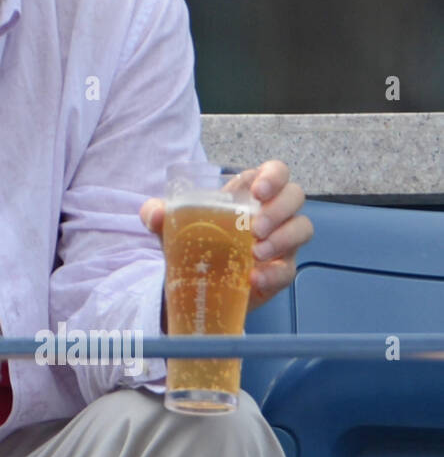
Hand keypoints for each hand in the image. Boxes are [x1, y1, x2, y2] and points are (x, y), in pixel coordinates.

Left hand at [140, 159, 312, 310]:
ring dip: (283, 238)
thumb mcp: (170, 226)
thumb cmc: (191, 242)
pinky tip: (255, 277)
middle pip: (295, 196)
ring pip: (302, 228)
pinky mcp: (279, 271)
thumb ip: (157, 214)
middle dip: (279, 209)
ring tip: (255, 252)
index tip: (258, 191)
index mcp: (248, 194)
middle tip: (254, 227)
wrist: (192, 283)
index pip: (276, 172)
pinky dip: (274, 273)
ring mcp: (280, 242)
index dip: (275, 176)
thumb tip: (153, 213)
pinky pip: (289, 269)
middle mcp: (271, 214)